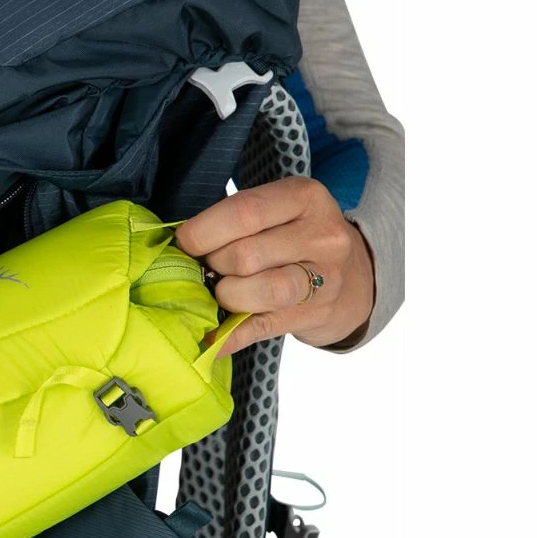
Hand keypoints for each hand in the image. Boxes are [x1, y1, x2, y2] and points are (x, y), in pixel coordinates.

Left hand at [174, 176, 375, 356]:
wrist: (355, 277)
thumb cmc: (297, 237)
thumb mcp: (280, 211)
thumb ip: (239, 221)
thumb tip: (181, 248)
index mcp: (305, 198)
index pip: (244, 212)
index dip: (202, 231)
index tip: (184, 242)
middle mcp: (321, 236)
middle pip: (246, 255)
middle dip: (214, 265)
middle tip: (210, 267)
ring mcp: (324, 279)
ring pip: (261, 291)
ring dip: (227, 295)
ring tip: (223, 291)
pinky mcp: (315, 315)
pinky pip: (262, 327)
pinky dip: (230, 335)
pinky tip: (211, 339)